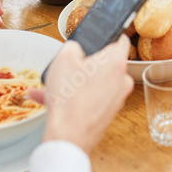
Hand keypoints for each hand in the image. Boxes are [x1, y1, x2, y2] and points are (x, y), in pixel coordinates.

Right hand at [27, 36, 132, 153]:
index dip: (108, 34)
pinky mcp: (107, 114)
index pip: (120, 39)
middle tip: (67, 65)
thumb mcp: (63, 59)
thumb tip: (76, 49)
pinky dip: (75, 97)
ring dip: (75, 82)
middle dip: (85, 63)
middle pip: (104, 63)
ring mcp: (116, 100)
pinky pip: (90, 98)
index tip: (98, 35)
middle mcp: (122, 81)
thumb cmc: (69, 99)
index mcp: (116, 63)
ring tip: (51, 85)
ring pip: (94, 82)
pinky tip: (50, 99)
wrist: (68, 137)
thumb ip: (73, 46)